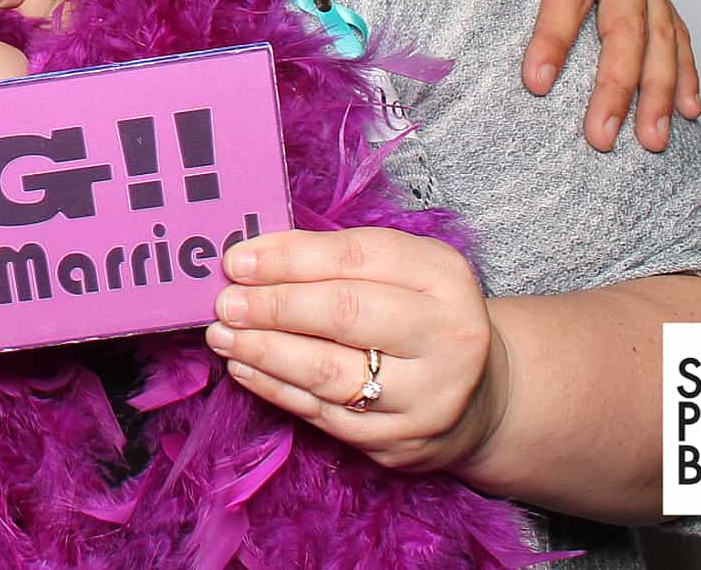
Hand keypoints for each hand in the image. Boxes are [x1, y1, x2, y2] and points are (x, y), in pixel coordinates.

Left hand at [205, 227, 509, 476]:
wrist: (479, 396)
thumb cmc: (420, 317)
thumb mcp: (402, 271)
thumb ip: (337, 259)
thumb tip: (252, 258)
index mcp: (444, 277)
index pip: (357, 258)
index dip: (290, 258)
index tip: (237, 260)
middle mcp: (447, 337)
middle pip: (345, 314)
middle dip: (273, 306)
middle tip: (225, 301)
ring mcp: (428, 396)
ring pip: (329, 372)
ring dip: (264, 351)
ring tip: (222, 334)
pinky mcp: (401, 442)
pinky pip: (324, 415)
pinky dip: (275, 389)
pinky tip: (244, 367)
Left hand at [425, 0, 699, 152]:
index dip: (556, 35)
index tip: (535, 83)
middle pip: (628, 20)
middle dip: (620, 82)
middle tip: (601, 136)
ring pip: (660, 31)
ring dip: (660, 88)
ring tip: (651, 141)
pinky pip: (669, 25)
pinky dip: (681, 68)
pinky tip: (685, 108)